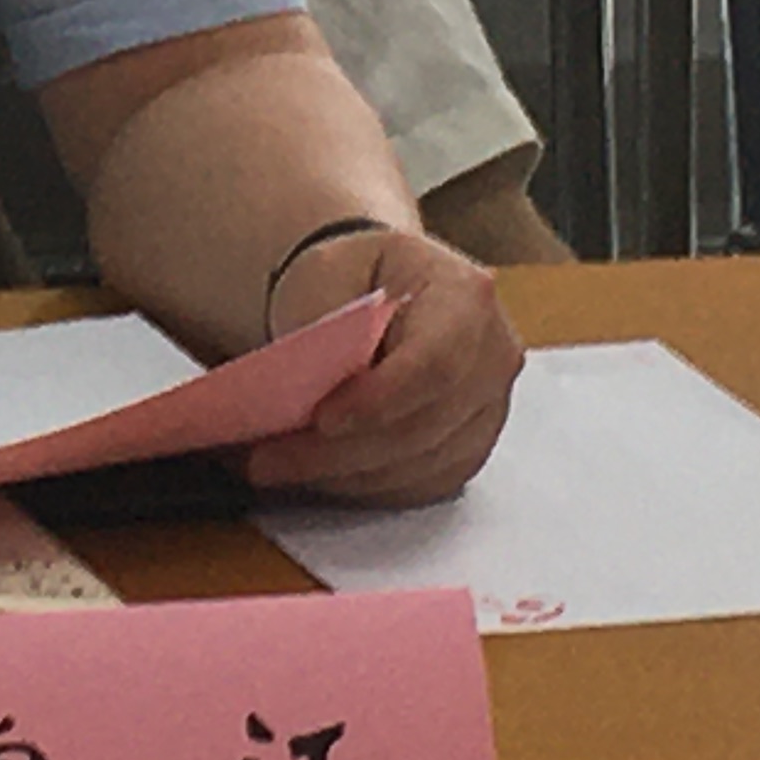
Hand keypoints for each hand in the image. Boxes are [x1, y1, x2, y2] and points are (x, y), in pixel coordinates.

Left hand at [243, 225, 523, 502]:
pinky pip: (420, 485)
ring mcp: (489, 407)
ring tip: (275, 466)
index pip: (435, 363)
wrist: (376, 289)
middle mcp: (492, 355)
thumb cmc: (353, 275)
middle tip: (268, 459)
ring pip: (419, 466)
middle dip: (339, 452)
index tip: (321, 420)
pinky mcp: (470, 446)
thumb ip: (322, 325)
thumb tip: (307, 386)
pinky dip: (362, 486)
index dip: (380, 401)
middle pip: (423, 426)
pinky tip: (315, 475)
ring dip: (341, 476)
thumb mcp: (326, 273)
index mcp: (465, 296)